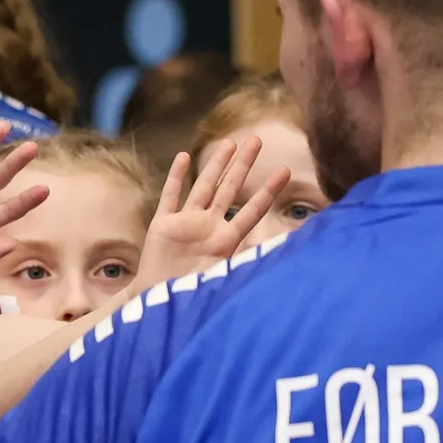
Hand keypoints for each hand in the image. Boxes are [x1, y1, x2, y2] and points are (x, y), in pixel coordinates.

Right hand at [137, 138, 290, 288]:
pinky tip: (183, 157)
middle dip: (242, 165)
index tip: (284, 171)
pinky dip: (176, 177)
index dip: (267, 191)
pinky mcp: (162, 224)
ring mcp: (185, 223)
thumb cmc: (189, 296)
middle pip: (229, 189)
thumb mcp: (219, 282)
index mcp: (225, 240)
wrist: (157, 301)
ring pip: (203, 187)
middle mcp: (207, 226)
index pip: (251, 211)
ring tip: (229, 143)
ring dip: (215, 165)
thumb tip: (269, 262)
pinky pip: (170, 196)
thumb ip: (239, 268)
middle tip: (256, 140)